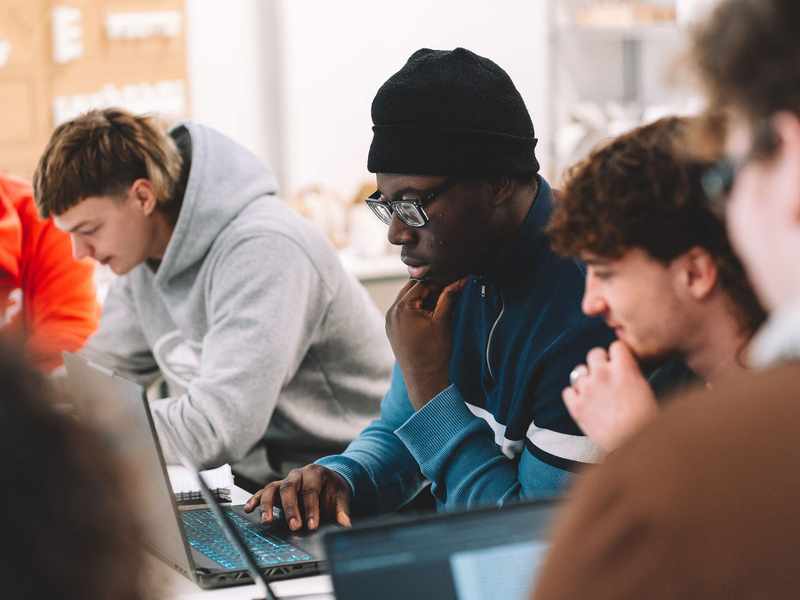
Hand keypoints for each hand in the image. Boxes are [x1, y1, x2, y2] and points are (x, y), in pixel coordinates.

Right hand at [243, 464, 350, 530]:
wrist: (327, 478)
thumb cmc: (332, 489)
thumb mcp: (340, 496)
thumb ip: (341, 510)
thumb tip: (345, 525)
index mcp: (315, 473)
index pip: (311, 491)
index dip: (311, 509)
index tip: (312, 526)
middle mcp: (298, 474)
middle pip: (290, 488)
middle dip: (291, 508)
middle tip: (294, 526)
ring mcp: (285, 480)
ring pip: (273, 488)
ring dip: (268, 505)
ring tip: (266, 522)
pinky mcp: (276, 488)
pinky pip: (263, 491)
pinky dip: (255, 499)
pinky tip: (248, 509)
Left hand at [385, 278, 466, 409]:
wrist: (424, 379)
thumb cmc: (434, 352)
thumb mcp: (443, 321)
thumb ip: (449, 297)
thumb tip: (460, 280)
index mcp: (401, 307)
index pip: (421, 283)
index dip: (438, 282)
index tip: (452, 282)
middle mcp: (391, 312)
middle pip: (411, 289)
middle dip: (430, 288)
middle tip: (448, 291)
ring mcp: (389, 321)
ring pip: (407, 299)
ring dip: (423, 298)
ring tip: (441, 303)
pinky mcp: (392, 330)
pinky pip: (404, 311)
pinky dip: (416, 308)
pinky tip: (431, 313)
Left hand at [562, 341, 658, 452]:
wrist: (634, 446)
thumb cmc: (648, 422)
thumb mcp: (646, 391)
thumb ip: (632, 375)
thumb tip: (626, 371)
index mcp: (624, 368)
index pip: (616, 346)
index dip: (619, 354)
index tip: (620, 362)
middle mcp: (602, 374)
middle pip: (594, 353)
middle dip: (600, 362)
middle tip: (607, 376)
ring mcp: (586, 390)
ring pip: (578, 371)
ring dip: (586, 378)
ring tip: (595, 391)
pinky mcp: (575, 407)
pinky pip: (567, 391)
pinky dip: (573, 396)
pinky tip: (583, 403)